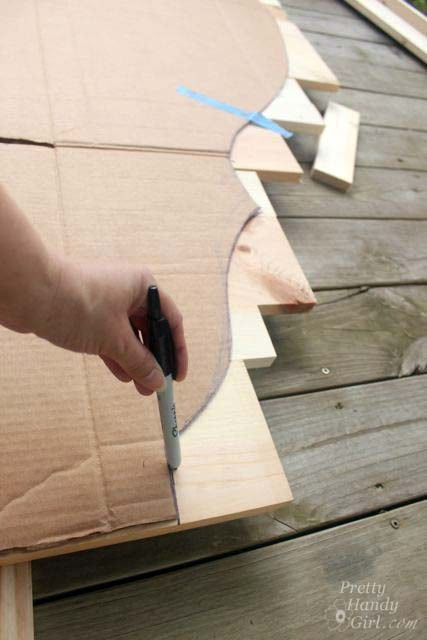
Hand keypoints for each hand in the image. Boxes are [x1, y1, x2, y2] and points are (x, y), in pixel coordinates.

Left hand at [34, 256, 187, 395]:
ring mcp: (107, 300)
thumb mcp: (115, 339)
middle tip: (156, 386)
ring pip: (128, 335)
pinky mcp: (88, 312)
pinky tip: (122, 375)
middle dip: (154, 359)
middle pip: (150, 329)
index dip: (177, 350)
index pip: (171, 320)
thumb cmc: (79, 305)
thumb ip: (140, 362)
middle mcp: (128, 290)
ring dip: (135, 361)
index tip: (176, 375)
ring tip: (139, 388)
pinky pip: (109, 336)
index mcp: (143, 286)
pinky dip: (116, 354)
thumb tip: (157, 381)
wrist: (30, 293)